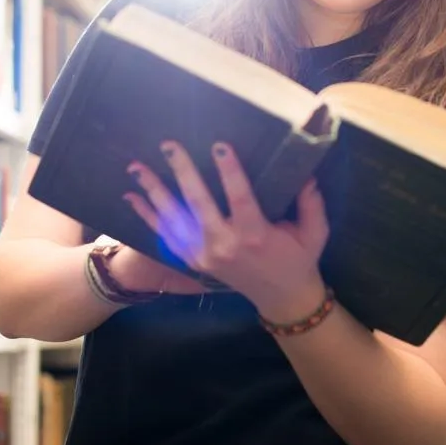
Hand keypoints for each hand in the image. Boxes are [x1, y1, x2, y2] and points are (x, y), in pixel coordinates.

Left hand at [122, 140, 329, 315]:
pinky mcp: (193, 261)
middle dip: (182, 171)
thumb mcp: (314, 232)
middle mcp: (225, 245)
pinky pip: (166, 236)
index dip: (229, 171)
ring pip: (175, 218)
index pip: (240, 197)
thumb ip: (310, 202)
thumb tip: (306, 171)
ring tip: (136, 167)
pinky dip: (147, 216)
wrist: (282, 299)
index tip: (218, 145)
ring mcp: (205, 255)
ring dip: (154, 190)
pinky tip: (131, 196)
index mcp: (256, 234)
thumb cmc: (299, 259)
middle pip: (199, 203)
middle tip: (168, 145)